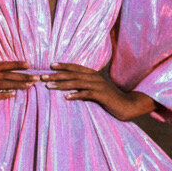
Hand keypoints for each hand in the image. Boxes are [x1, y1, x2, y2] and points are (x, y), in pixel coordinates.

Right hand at [0, 61, 36, 114]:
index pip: (2, 65)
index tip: (29, 64)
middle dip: (22, 75)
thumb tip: (1, 78)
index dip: (15, 64)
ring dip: (17, 84)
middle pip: (5, 74)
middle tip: (36, 77)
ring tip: (30, 86)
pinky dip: (3, 95)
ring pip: (1, 83)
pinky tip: (13, 95)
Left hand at [40, 63, 154, 120]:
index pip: (76, 67)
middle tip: (42, 77)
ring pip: (77, 82)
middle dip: (56, 75)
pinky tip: (66, 98)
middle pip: (73, 74)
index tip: (50, 65)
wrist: (129, 105)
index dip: (63, 65)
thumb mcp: (97, 91)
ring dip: (62, 84)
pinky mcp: (102, 95)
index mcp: (93, 74)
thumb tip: (72, 90)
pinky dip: (76, 95)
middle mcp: (95, 77)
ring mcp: (99, 86)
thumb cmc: (111, 99)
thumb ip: (86, 87)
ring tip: (49, 86)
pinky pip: (87, 94)